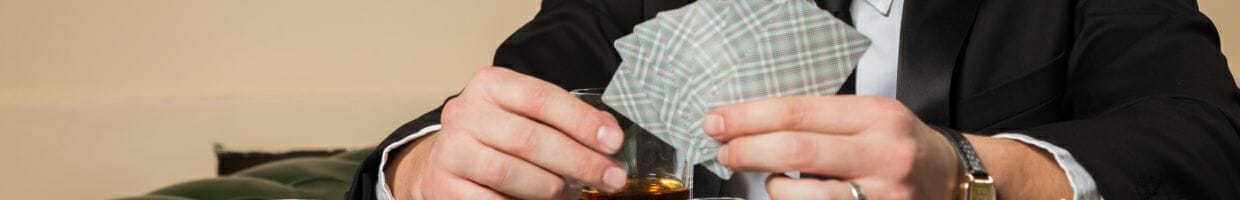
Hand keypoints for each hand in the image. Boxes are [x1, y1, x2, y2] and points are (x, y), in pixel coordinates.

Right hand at [392, 67, 627, 198]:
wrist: (447, 162)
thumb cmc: (496, 136)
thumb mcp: (526, 115)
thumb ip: (564, 121)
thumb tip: (609, 138)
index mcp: (491, 85)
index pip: (542, 98)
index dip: (582, 121)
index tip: (614, 142)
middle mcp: (466, 113)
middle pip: (530, 139)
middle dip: (579, 161)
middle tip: (611, 177)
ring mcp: (451, 151)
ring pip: (509, 173)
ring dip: (551, 188)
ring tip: (572, 192)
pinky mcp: (444, 187)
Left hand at [704, 96, 961, 199]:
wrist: (952, 181)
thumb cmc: (899, 146)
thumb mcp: (870, 118)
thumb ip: (820, 120)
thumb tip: (750, 124)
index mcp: (876, 116)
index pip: (797, 112)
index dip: (749, 117)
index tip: (718, 122)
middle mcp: (882, 155)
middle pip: (794, 151)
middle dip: (747, 151)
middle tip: (724, 151)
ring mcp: (881, 195)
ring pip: (801, 195)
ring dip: (772, 188)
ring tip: (770, 180)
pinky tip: (796, 196)